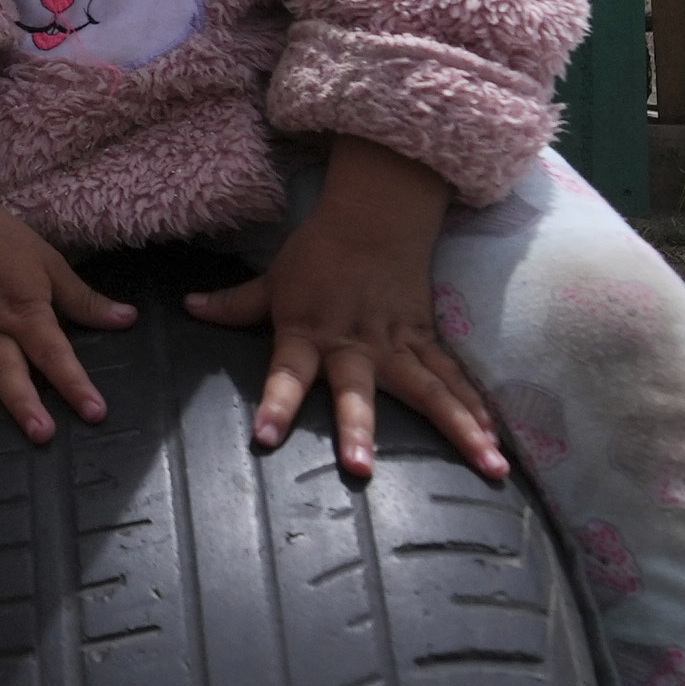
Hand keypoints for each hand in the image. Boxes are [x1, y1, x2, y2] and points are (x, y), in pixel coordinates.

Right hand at [0, 193, 132, 450]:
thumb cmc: (4, 241)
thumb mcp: (52, 265)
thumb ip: (85, 301)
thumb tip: (128, 321)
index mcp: (23, 310)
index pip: (54, 351)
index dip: (75, 382)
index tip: (94, 411)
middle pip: (6, 369)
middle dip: (23, 402)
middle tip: (39, 434)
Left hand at [184, 143, 497, 481]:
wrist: (373, 216)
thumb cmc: (318, 254)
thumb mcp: (272, 279)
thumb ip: (233, 304)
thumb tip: (188, 308)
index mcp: (308, 332)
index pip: (285, 372)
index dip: (274, 403)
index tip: (264, 437)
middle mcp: (354, 344)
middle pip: (356, 389)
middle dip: (358, 427)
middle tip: (361, 468)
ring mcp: (397, 344)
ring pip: (429, 390)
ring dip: (459, 428)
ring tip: (487, 467)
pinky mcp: (427, 340)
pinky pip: (456, 379)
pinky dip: (477, 409)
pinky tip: (496, 444)